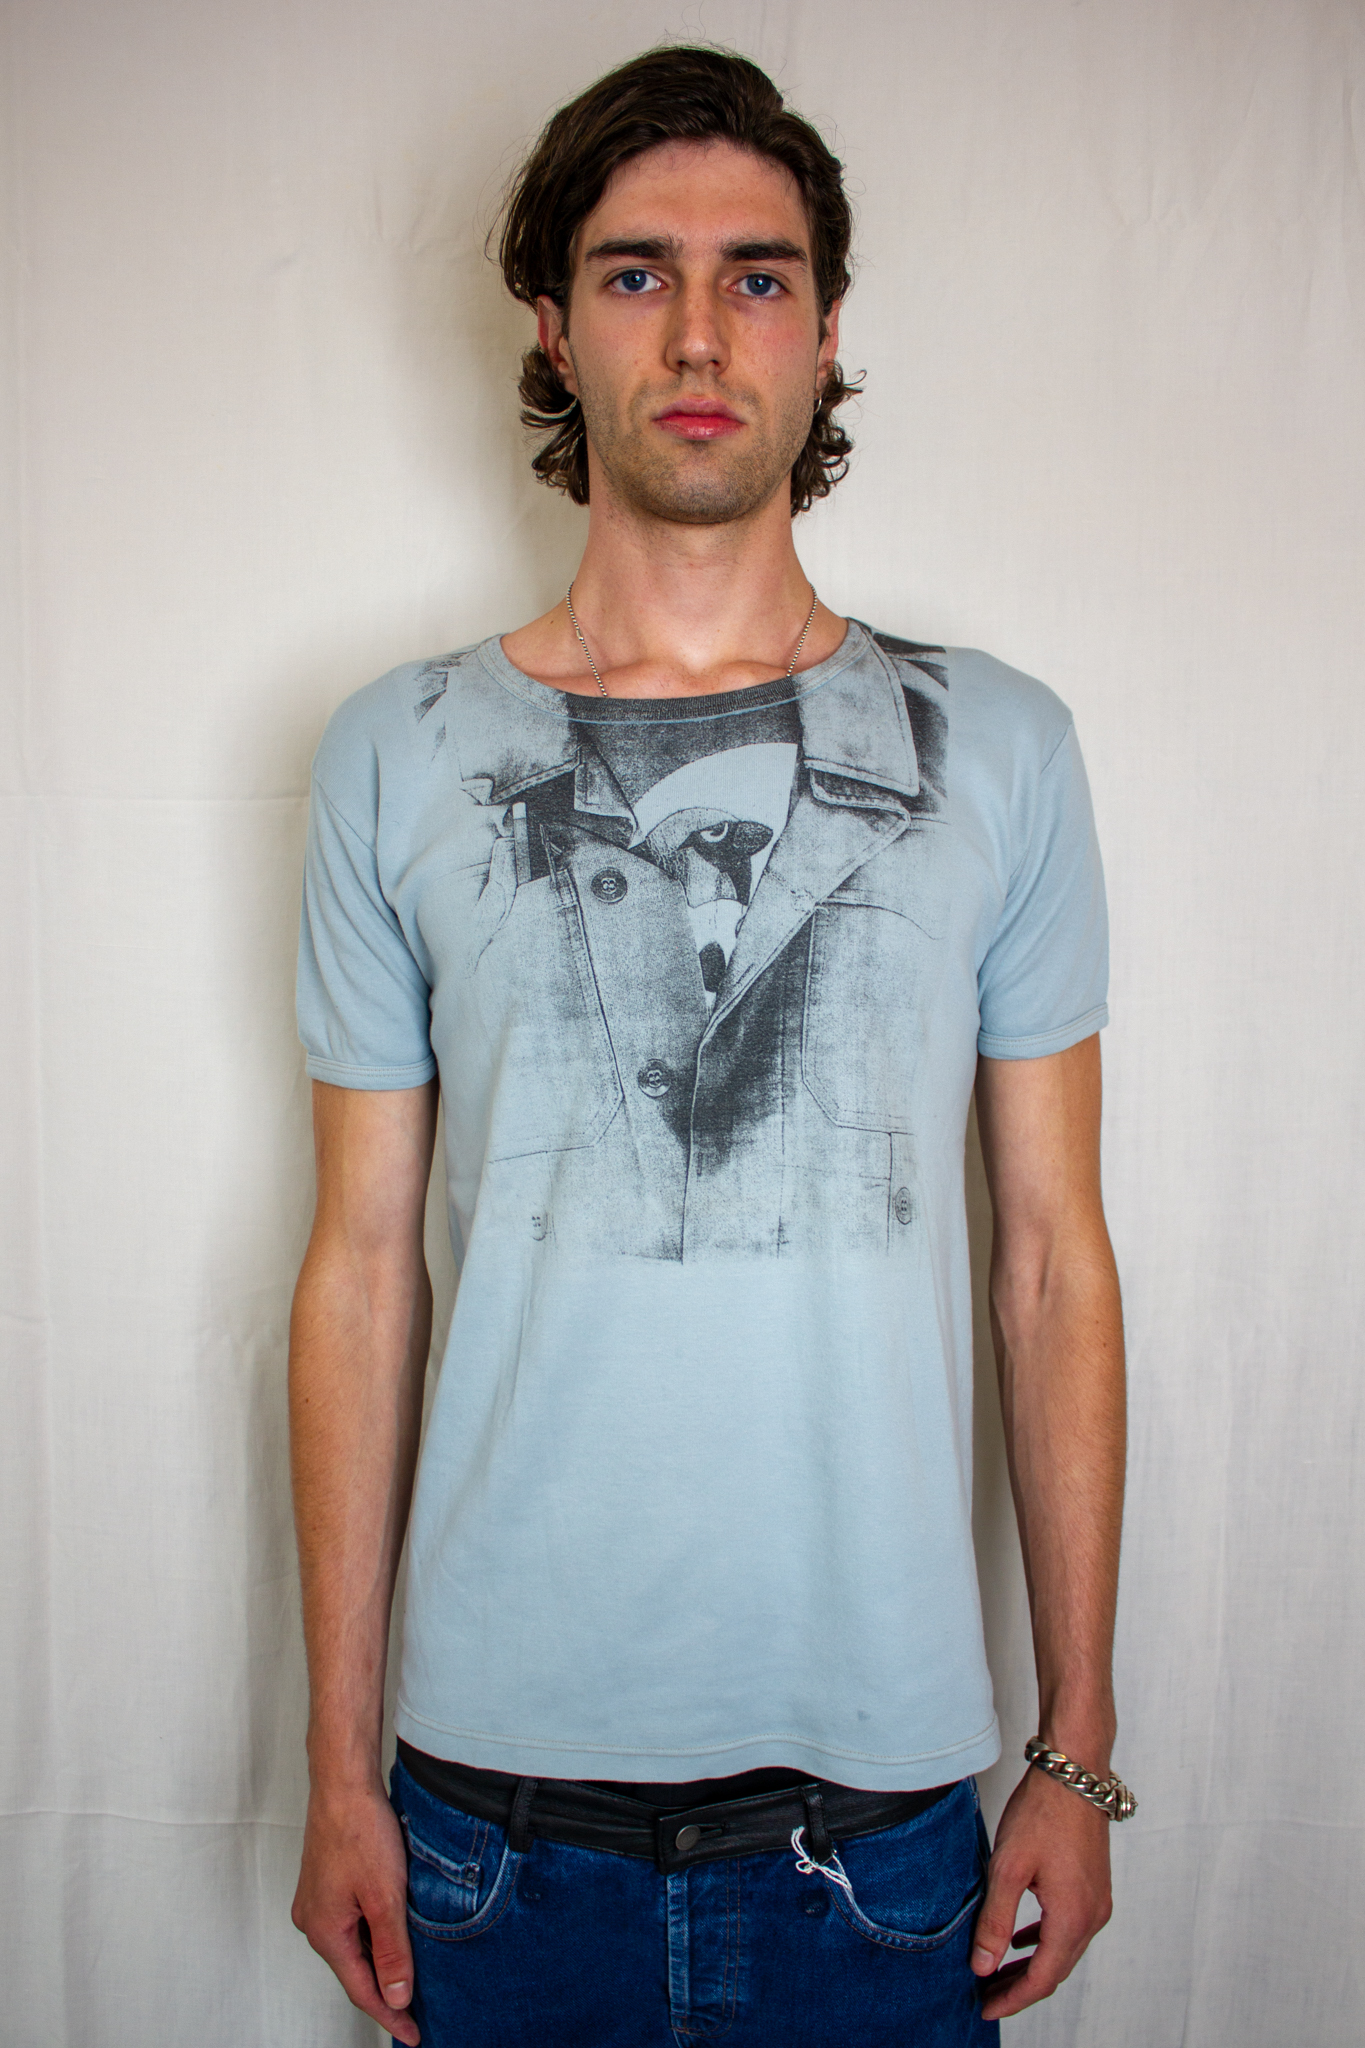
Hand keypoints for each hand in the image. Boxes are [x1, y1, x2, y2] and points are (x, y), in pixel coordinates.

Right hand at [291, 1778, 419, 2045]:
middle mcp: (313, 1921)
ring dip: (380, 1960)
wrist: (343, 1782)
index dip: (389, 2015)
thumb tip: (397, 1997)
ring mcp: (316, 1901)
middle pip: (354, 1970)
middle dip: (385, 1991)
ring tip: (412, 1975)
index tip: (412, 2035)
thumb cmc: (360, 1831)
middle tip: (416, 2011)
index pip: (361, 1990)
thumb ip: (392, 1952)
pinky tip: (394, 1931)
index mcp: (324, 1932)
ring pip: (353, 1944)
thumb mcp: (385, 1898)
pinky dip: (372, 1933)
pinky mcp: (325, 1883)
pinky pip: (350, 1922)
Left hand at [970, 1766, 1112, 2020]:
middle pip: (1055, 1970)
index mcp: (1072, 1918)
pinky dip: (1044, 1941)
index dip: (1012, 1999)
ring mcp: (1098, 1902)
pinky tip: (1023, 1940)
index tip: (985, 2009)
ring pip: (1063, 1950)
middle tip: (986, 1996)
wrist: (1074, 1773)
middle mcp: (1092, 1917)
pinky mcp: (1095, 1887)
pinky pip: (1069, 1928)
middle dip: (1020, 1987)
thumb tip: (982, 1966)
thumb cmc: (1042, 1813)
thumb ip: (996, 1920)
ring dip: (1032, 1965)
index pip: (1042, 1979)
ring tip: (998, 1973)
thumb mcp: (1009, 1867)